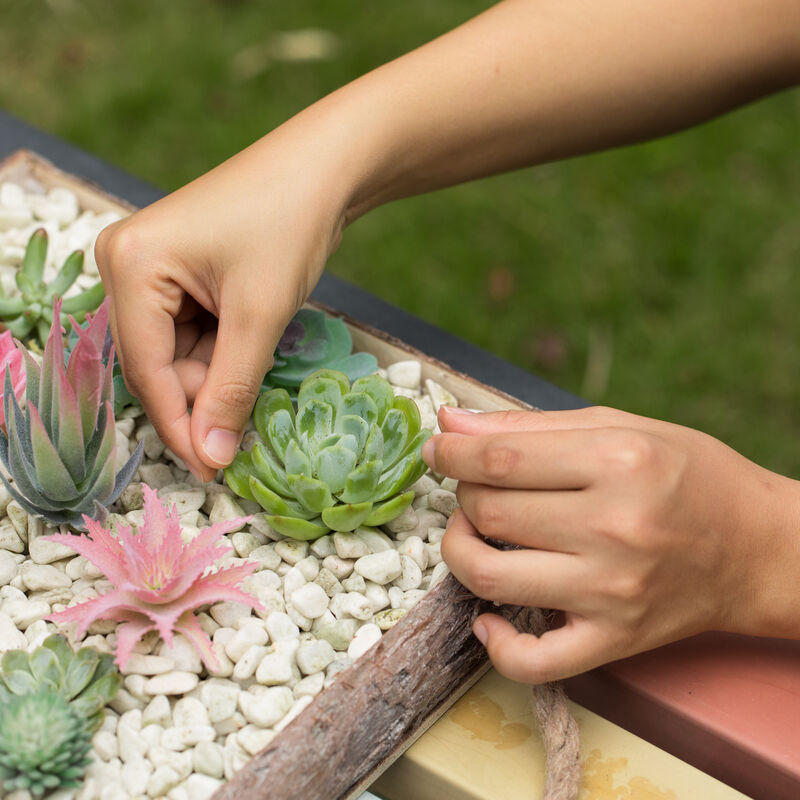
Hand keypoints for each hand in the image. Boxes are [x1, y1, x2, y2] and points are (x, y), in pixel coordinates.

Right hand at [95, 118, 353, 479]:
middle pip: (155, 364)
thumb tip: (210, 459)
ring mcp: (149, 268)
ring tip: (260, 369)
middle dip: (201, 399)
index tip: (210, 473)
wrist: (322, 166)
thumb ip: (232, 390)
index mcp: (130, 266)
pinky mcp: (176, 273)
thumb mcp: (260, 315)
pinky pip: (190, 334)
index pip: (146, 370)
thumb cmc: (290, 225)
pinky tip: (252, 349)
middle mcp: (125, 265)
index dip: (180, 427)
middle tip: (241, 437)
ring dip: (216, 376)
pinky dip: (221, 354)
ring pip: (176, 354)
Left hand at [423, 405, 799, 682]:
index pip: (499, 460)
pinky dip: (493, 642)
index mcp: (617, 462)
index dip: (451, 452)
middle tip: (476, 486)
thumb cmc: (688, 475)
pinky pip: (532, 660)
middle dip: (463, 493)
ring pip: (488, 576)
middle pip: (488, 513)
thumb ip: (527, 425)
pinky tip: (487, 616)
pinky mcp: (614, 640)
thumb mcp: (617, 427)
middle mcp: (614, 528)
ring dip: (458, 550)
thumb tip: (451, 420)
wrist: (758, 547)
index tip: (437, 448)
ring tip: (473, 534)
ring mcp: (611, 592)